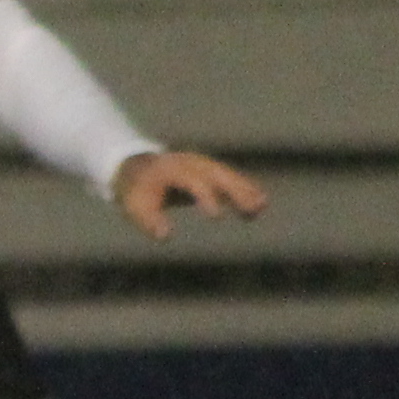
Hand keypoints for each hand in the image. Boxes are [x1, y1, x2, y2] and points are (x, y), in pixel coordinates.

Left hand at [112, 148, 268, 242]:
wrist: (136, 168)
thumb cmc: (137, 192)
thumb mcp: (137, 206)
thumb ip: (150, 220)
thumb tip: (165, 235)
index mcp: (171, 169)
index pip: (193, 181)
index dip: (205, 197)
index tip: (216, 216)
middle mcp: (190, 163)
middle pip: (217, 175)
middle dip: (235, 191)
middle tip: (252, 208)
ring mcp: (202, 164)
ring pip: (227, 176)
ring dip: (245, 190)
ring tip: (262, 206)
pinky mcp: (209, 170)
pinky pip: (230, 179)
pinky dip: (245, 189)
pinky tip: (261, 204)